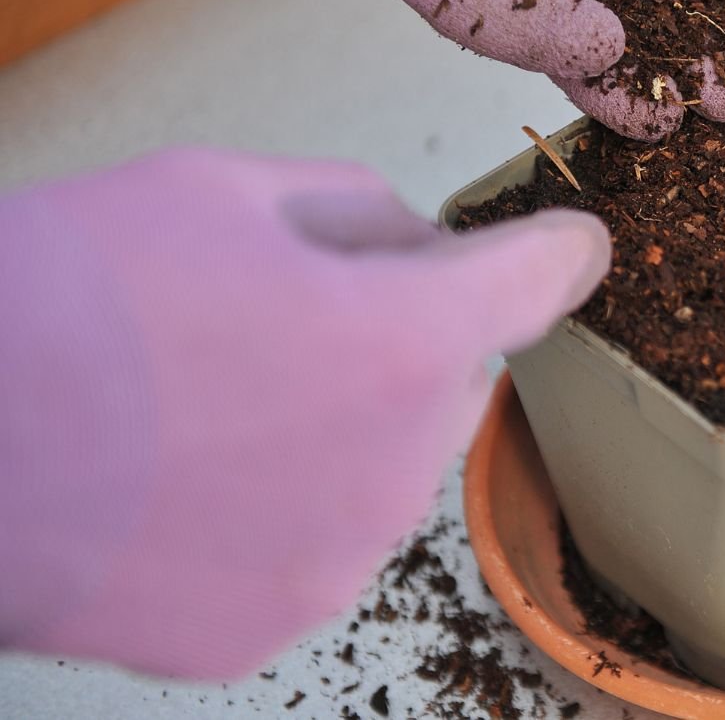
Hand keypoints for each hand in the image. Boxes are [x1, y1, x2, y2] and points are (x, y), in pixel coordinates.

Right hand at [0, 148, 608, 677]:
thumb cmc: (59, 300)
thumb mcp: (218, 190)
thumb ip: (360, 214)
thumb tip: (412, 253)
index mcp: (404, 343)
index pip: (536, 284)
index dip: (554, 254)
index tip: (568, 250)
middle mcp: (395, 470)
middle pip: (439, 381)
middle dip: (390, 342)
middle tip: (267, 318)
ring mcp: (334, 564)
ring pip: (377, 468)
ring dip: (329, 433)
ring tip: (198, 404)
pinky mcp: (265, 631)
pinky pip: (309, 545)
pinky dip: (271, 512)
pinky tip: (179, 479)